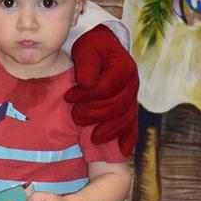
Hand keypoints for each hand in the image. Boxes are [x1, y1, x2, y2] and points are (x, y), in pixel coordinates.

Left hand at [66, 25, 138, 151]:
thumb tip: (86, 84)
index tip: (68, 96)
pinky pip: (132, 124)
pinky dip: (127, 138)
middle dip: (93, 114)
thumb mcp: (86, 48)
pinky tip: (122, 152)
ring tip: (92, 138)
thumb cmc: (94, 47)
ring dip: (109, 131)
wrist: (107, 47)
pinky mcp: (130, 106)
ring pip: (125, 119)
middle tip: (74, 115)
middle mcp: (132, 84)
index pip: (105, 89)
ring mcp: (133, 97)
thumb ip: (86, 64)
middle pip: (116, 107)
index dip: (85, 96)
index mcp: (123, 68)